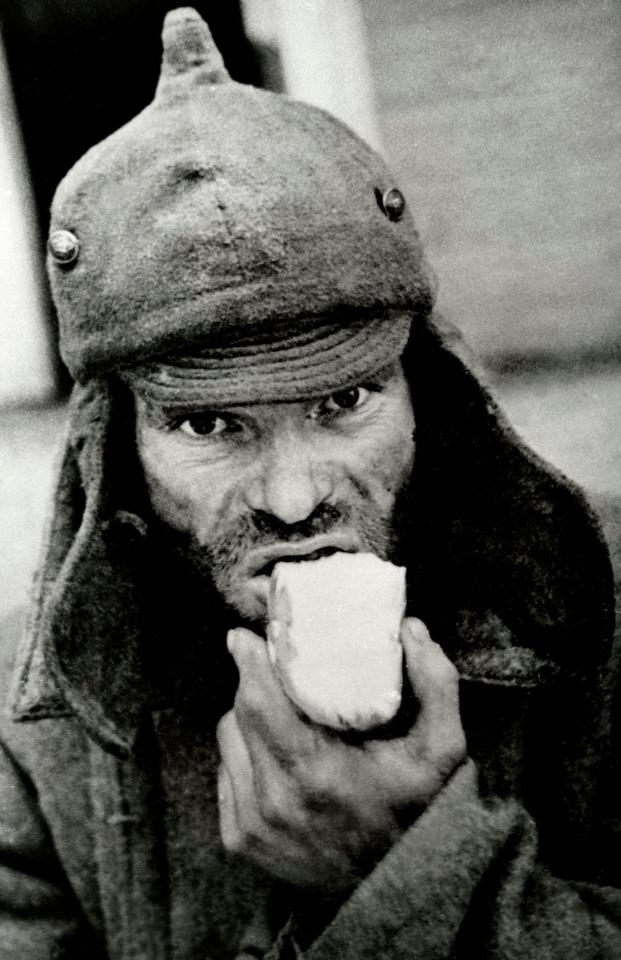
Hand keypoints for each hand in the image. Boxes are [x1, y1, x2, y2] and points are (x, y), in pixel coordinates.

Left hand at [216, 618, 465, 893]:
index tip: (244, 635)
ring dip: (247, 718)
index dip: (248, 662)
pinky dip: (244, 754)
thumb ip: (436, 685)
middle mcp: (274, 801)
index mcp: (315, 773)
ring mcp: (251, 824)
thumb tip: (410, 628)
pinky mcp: (239, 840)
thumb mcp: (441, 752)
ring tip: (281, 713)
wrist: (392, 893)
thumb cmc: (413, 813)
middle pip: (240, 714)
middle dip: (252, 682)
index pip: (259, 702)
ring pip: (228, 739)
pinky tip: (276, 755)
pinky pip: (226, 772)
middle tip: (274, 664)